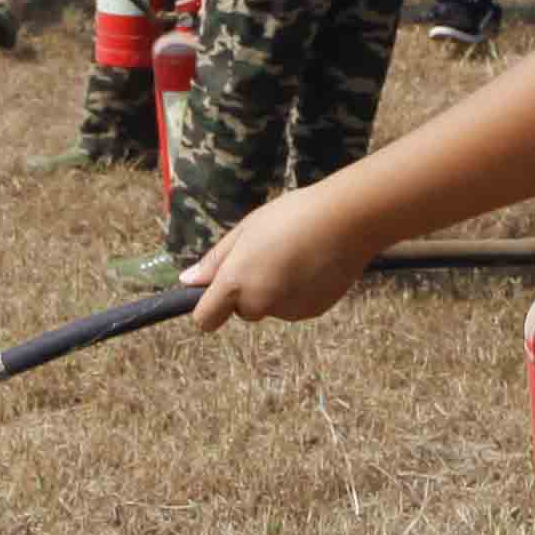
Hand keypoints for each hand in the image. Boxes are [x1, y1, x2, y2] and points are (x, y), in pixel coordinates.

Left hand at [186, 187, 380, 327]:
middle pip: (243, 309)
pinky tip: (312, 265)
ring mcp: (288, 311)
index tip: (214, 294)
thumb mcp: (246, 230)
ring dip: (276, 290)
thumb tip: (187, 281)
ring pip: (271, 307)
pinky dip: (298, 292)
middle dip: (249, 291)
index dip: (207, 309)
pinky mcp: (312, 312)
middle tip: (268, 255)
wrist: (347, 220)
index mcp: (236, 282)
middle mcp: (259, 304)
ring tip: (295, 255)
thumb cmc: (291, 216)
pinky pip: (295, 306)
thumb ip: (216, 261)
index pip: (206, 319)